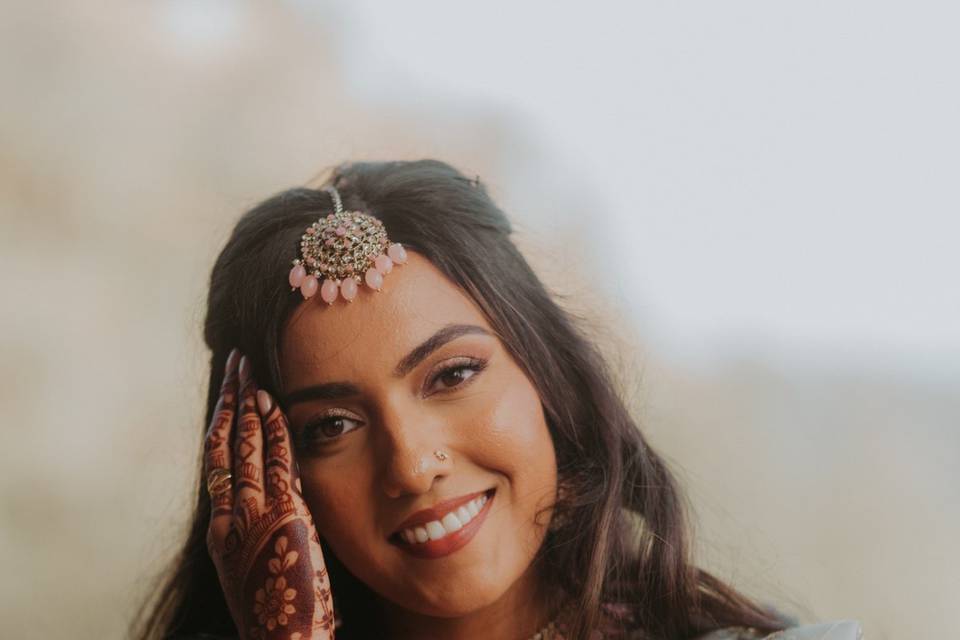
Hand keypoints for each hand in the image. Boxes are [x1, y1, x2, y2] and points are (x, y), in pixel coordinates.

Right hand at [204, 349, 334, 639]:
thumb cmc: (277, 617)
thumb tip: (281, 506)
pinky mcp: (282, 516)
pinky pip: (273, 463)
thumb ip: (266, 532)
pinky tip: (271, 403)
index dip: (222, 425)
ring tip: (248, 369)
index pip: (218, 464)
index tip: (228, 394)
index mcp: (222, 533)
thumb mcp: (260, 569)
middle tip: (234, 362)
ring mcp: (254, 515)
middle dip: (229, 400)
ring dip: (247, 405)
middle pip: (224, 446)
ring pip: (243, 448)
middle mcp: (230, 519)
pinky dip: (269, 431)